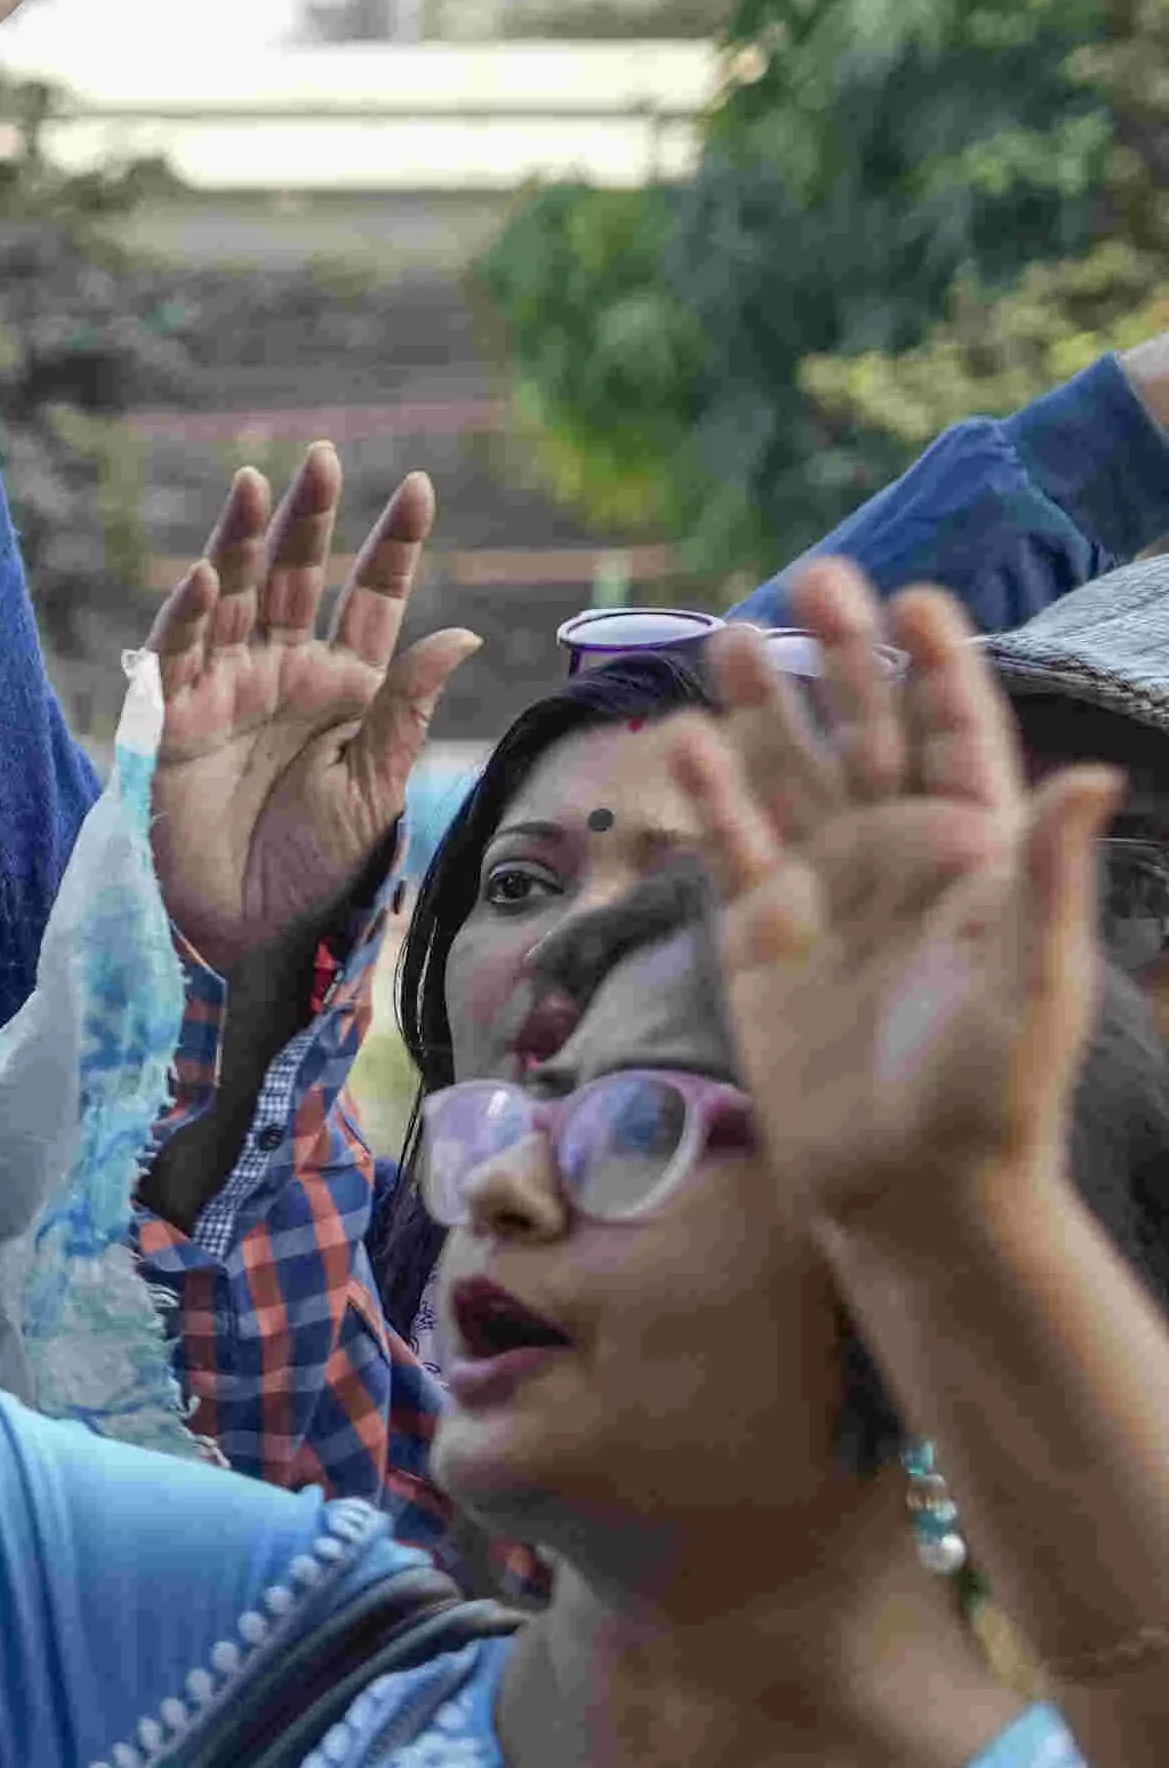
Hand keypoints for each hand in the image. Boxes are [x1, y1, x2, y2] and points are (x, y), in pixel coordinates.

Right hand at [141, 448, 480, 969]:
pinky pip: (179, 655)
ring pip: (234, 599)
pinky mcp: (175, 722)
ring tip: (258, 484)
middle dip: (309, 519)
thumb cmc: (322, 869)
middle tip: (322, 457)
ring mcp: (226, 692)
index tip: (418, 486)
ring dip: (242, 543)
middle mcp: (284, 675)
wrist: (255, 935)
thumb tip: (459, 630)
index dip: (392, 545)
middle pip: (295, 578)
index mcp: (345, 686)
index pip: (371, 598)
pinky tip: (206, 576)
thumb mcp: (378, 784)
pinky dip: (189, 615)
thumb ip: (405, 706)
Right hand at [663, 562, 1116, 1240]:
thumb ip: (1048, 872)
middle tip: (812, 580)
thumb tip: (1087, 774)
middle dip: (840, 657)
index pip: (959, 734)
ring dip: (762, 708)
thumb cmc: (993, 1090)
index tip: (917, 601)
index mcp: (977, 852)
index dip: (939, 668)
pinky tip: (680, 742)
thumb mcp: (1037, 979)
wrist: (910, 1186)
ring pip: (789, 775)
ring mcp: (826, 891)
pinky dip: (705, 797)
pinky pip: (728, 848)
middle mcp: (899, 855)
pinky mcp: (758, 938)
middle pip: (865, 732)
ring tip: (725, 639)